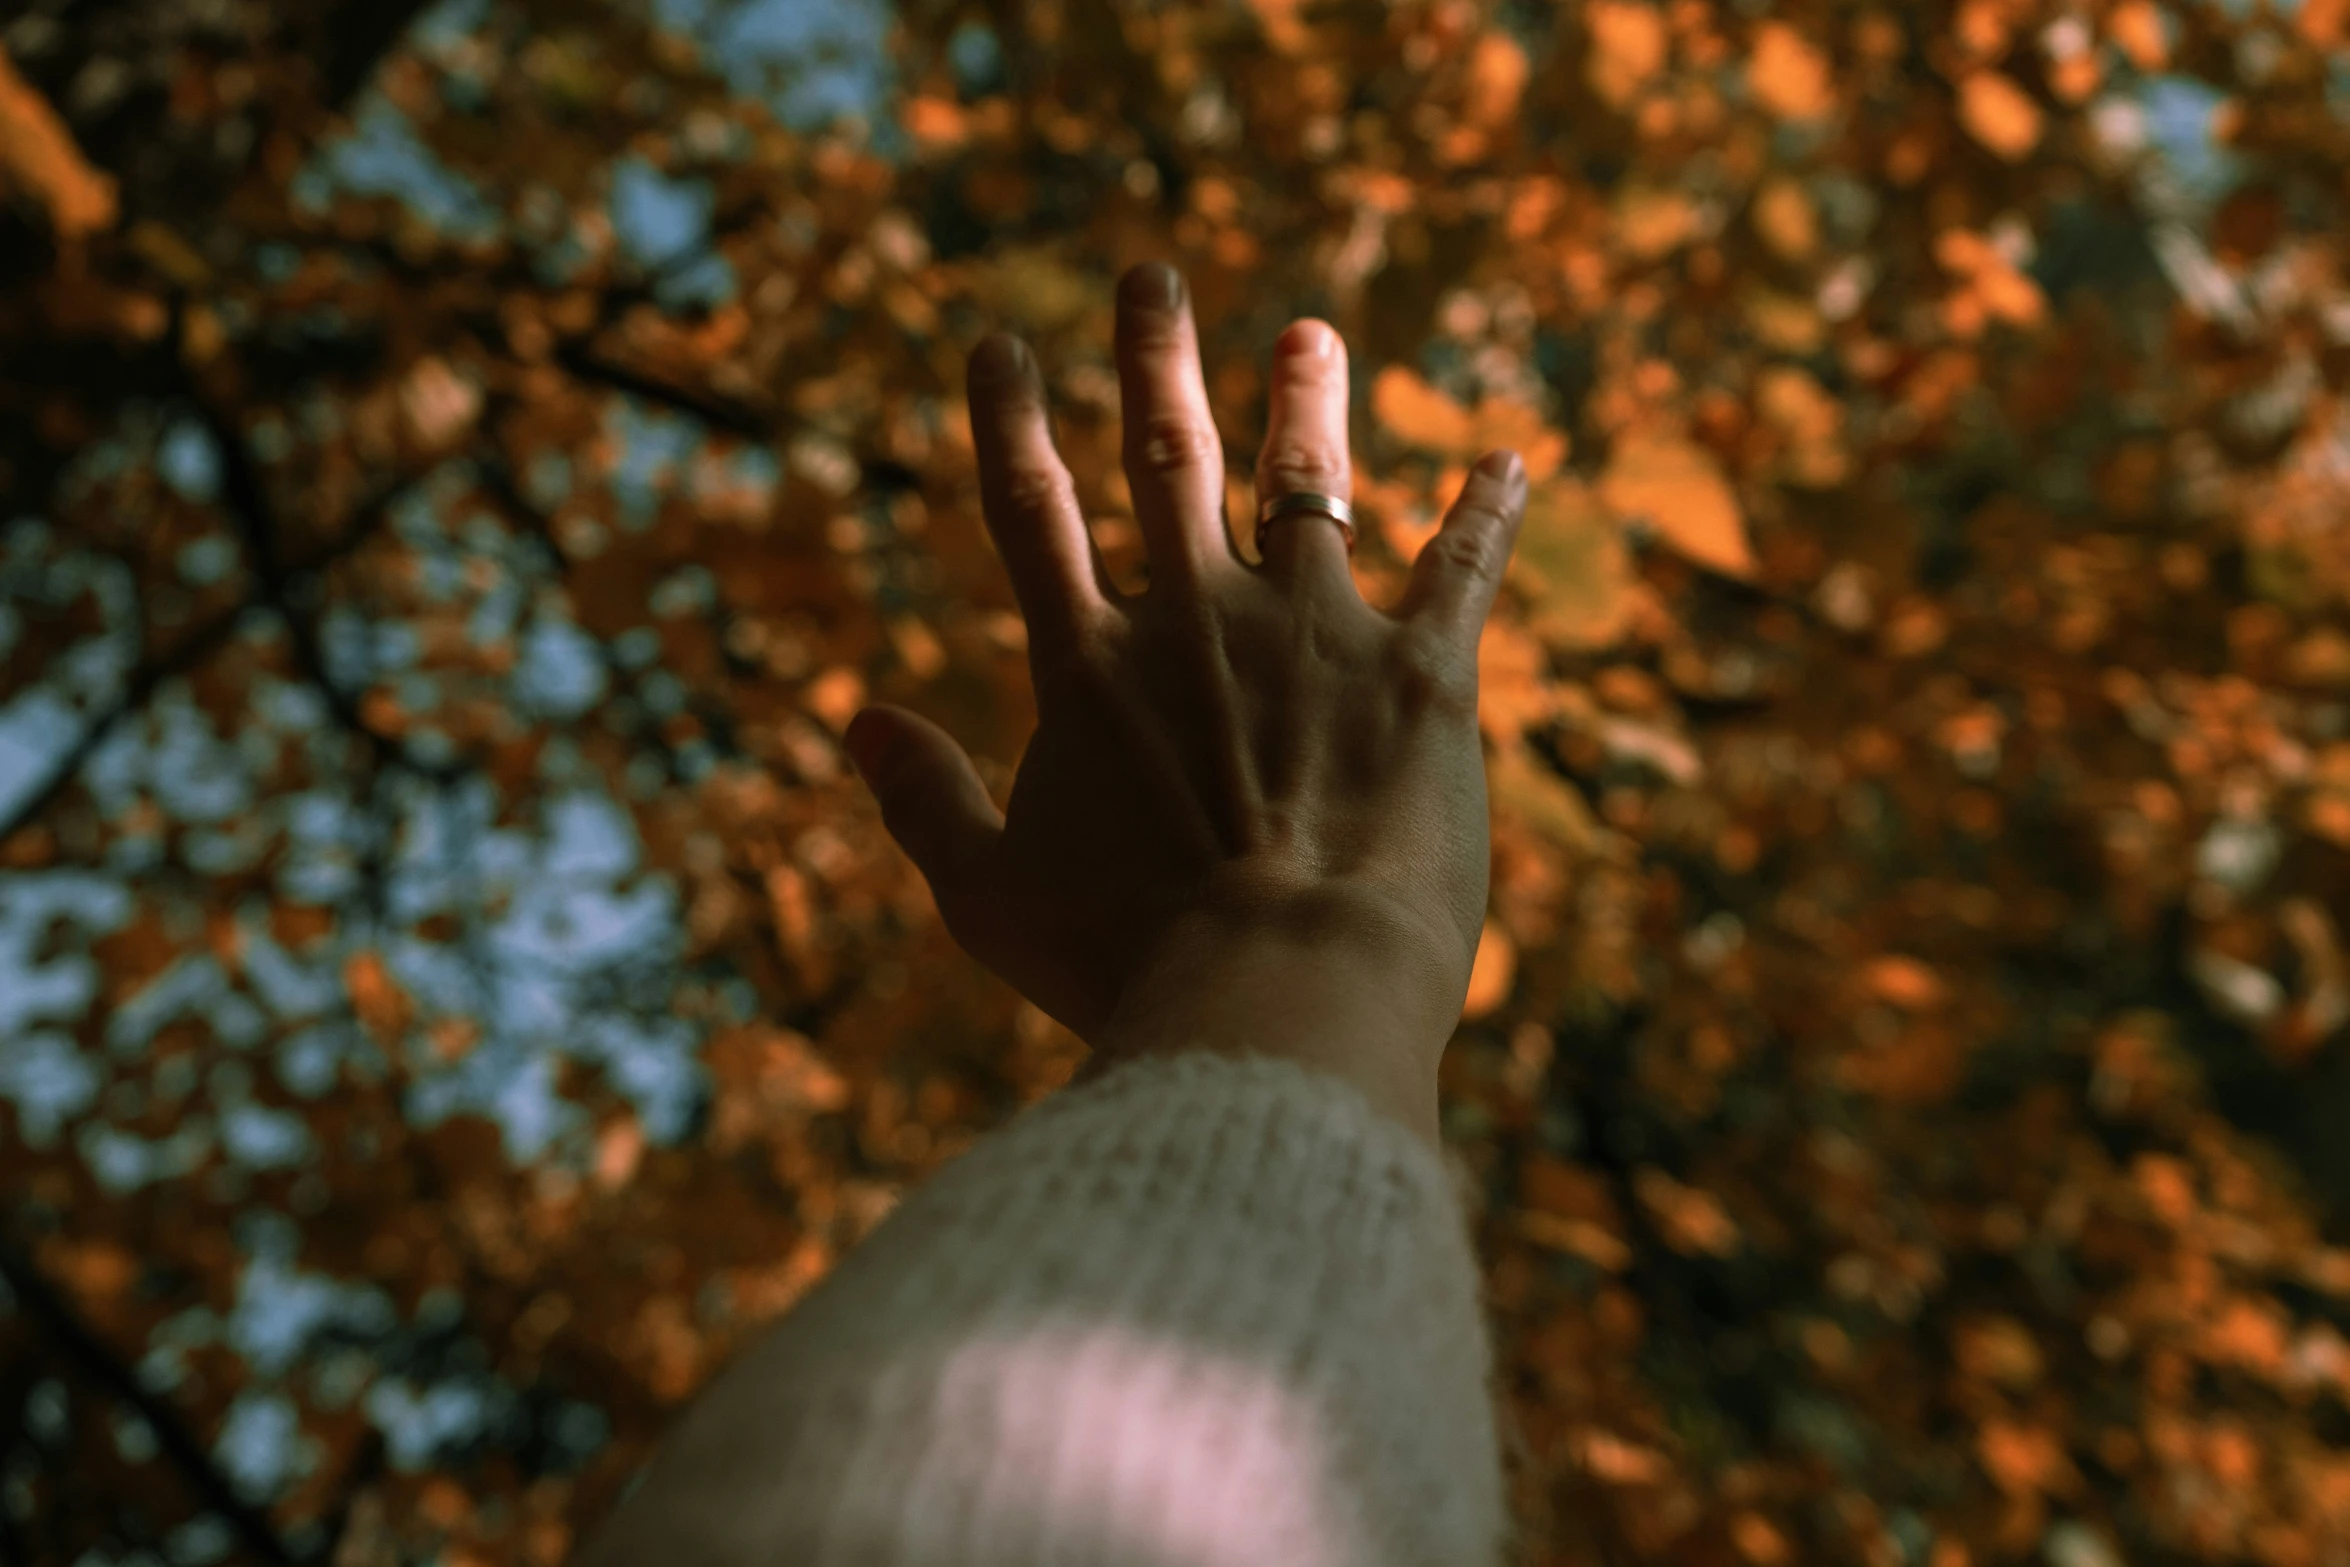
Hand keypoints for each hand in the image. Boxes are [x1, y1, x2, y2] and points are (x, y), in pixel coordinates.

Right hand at [843, 262, 1526, 1142]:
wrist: (1280, 988)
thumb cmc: (1125, 964)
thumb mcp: (989, 896)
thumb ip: (923, 802)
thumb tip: (858, 724)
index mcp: (1088, 666)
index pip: (1033, 510)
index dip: (1011, 420)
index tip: (1000, 344)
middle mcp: (1196, 618)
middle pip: (1168, 456)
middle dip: (1154, 359)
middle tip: (1150, 277)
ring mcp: (1313, 633)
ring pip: (1308, 484)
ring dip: (1304, 400)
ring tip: (1307, 337)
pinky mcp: (1420, 671)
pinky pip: (1461, 566)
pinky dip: (1487, 510)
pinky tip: (1510, 460)